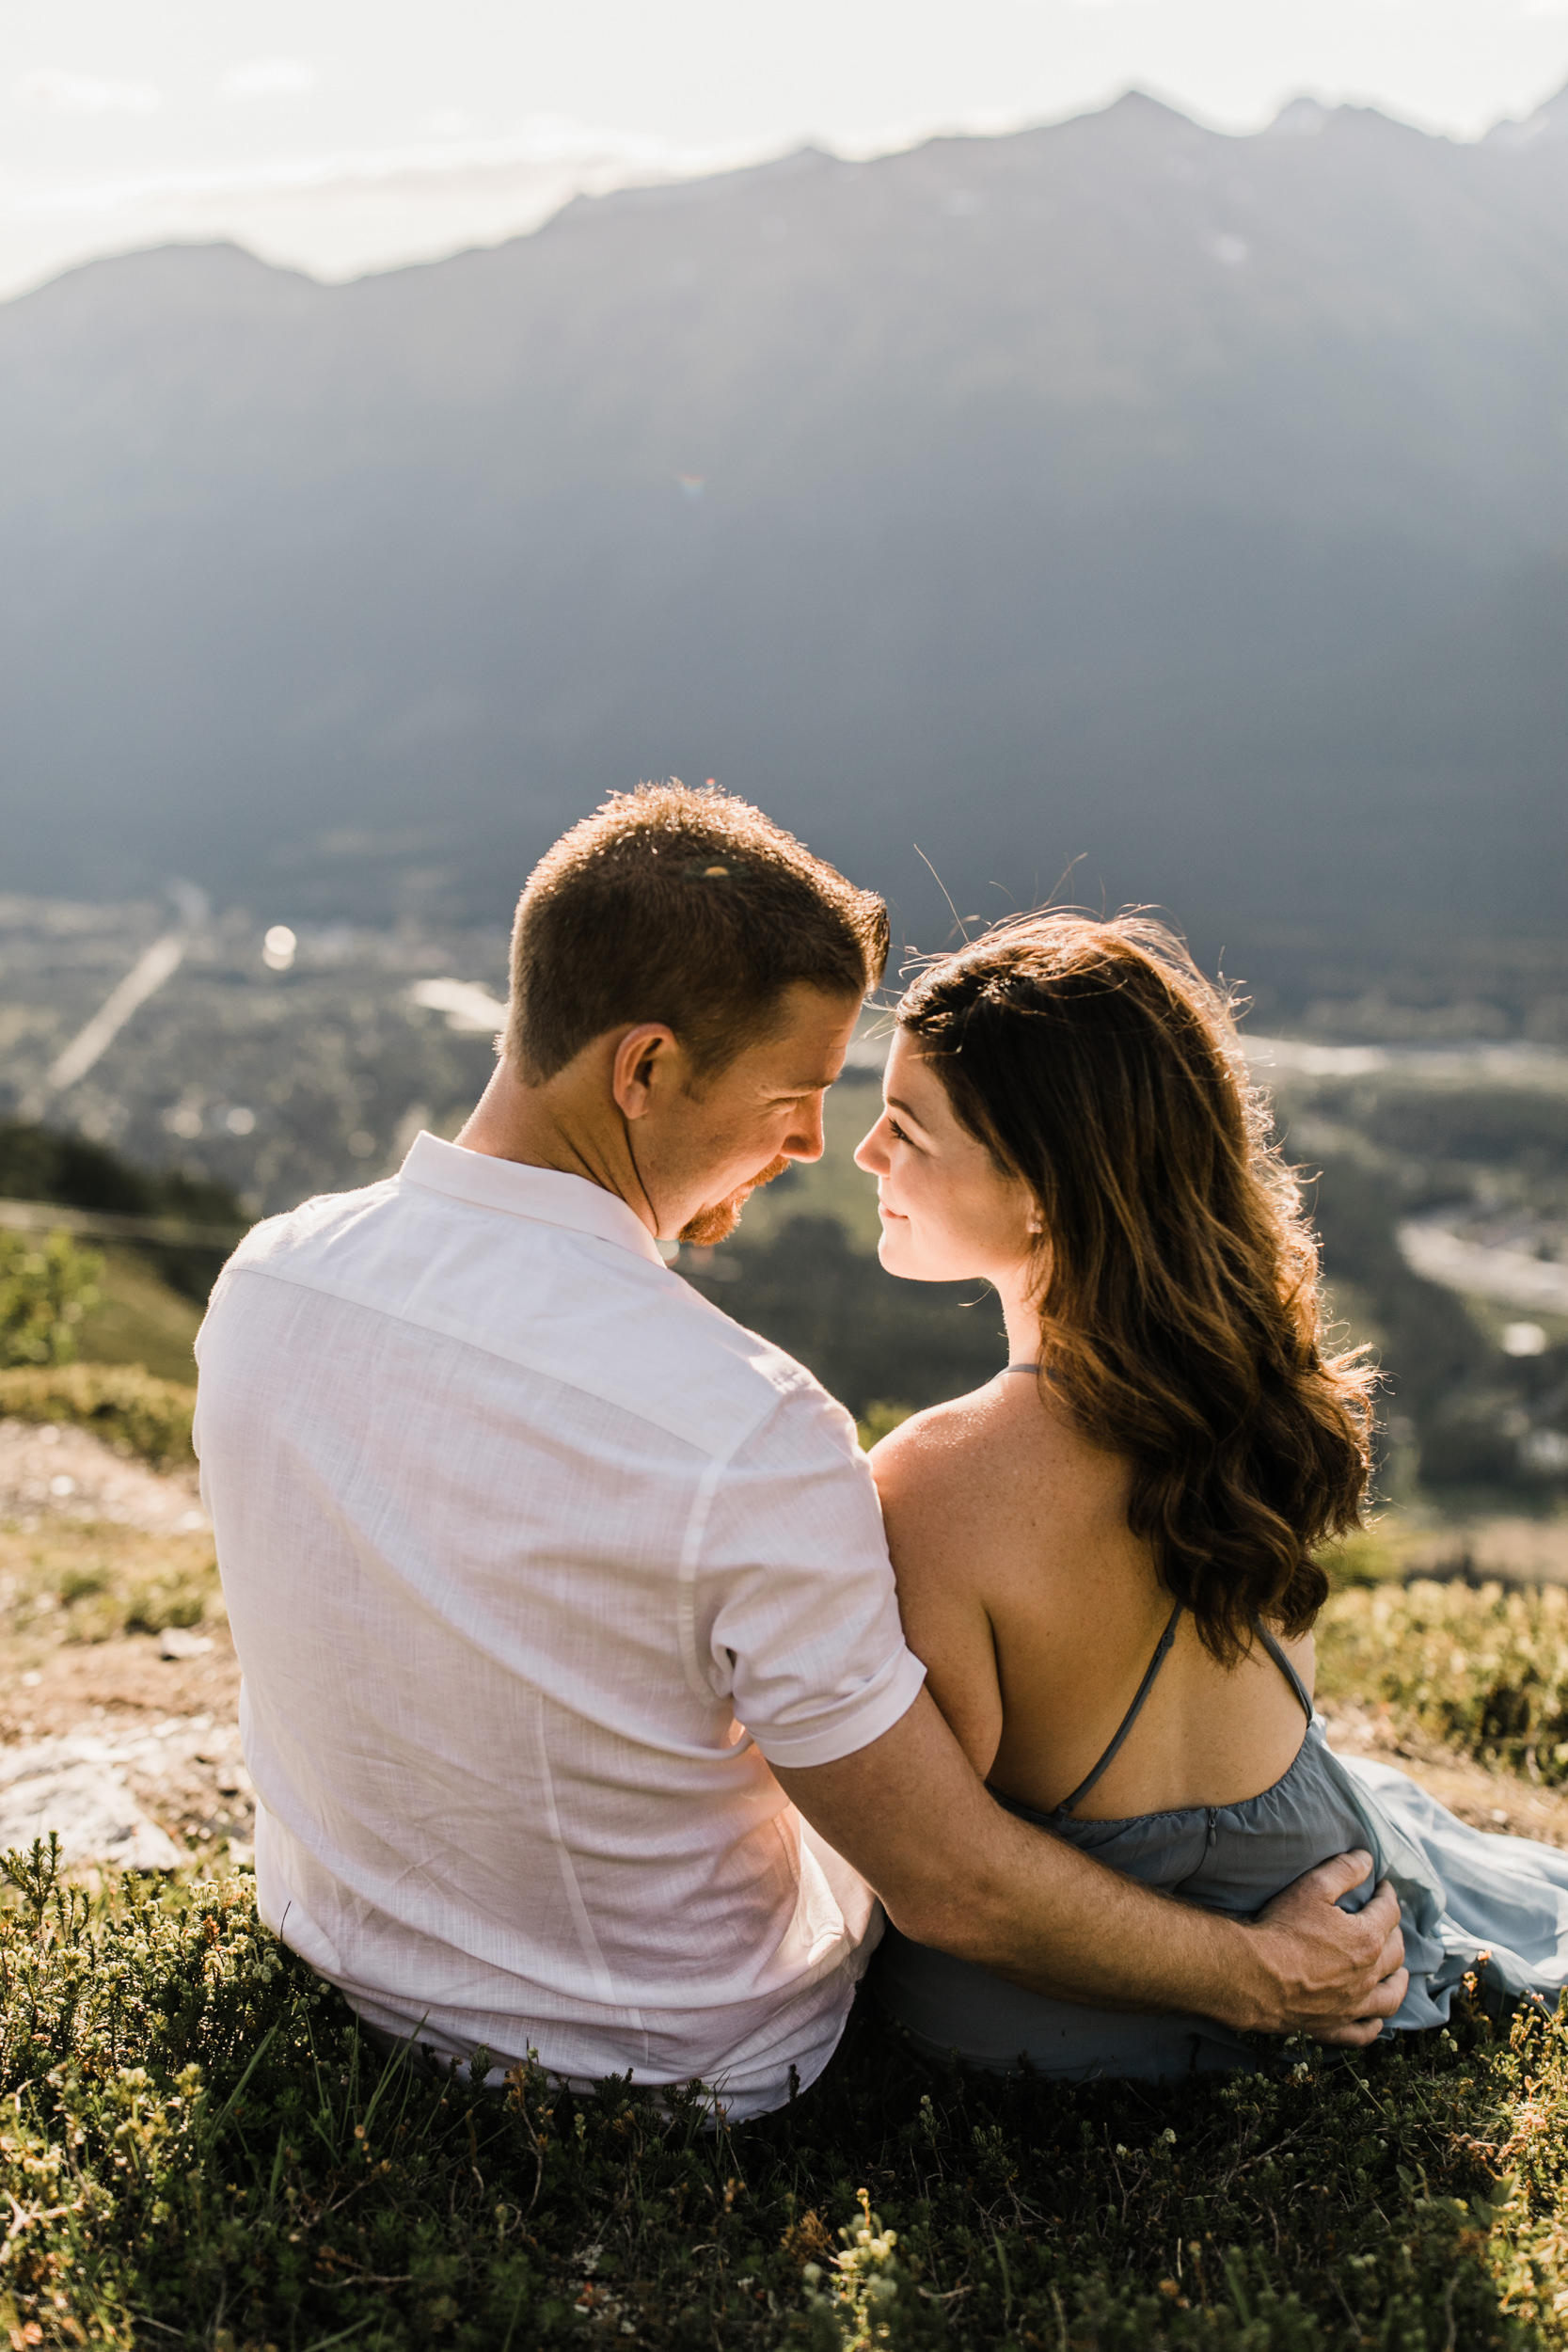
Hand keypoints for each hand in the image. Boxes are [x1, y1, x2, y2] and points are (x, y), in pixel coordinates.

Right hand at [1240, 1850, 1407, 2043]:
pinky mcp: (1335, 2026)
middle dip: (1395, 1932)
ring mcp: (1353, 2005)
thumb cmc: (1282, 1928)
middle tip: (1387, 1922)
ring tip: (1397, 1972)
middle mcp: (1368, 1975)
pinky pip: (1364, 2031)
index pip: (1388, 1912)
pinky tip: (1375, 2018)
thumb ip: (1344, 1870)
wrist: (1254, 1975)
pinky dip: (1374, 2024)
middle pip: (1395, 1952)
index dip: (1388, 1895)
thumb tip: (1367, 1858)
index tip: (1383, 1886)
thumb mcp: (1312, 1888)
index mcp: (1367, 1939)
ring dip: (1398, 1981)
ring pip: (1390, 1996)